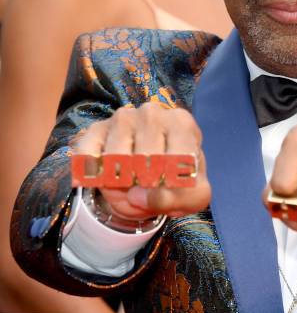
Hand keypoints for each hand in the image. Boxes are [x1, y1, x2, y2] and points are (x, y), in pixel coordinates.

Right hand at [72, 104, 210, 220]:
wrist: (149, 174)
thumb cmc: (176, 177)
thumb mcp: (192, 195)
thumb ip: (178, 199)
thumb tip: (137, 196)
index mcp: (182, 123)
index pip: (178, 159)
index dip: (172, 184)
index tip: (169, 187)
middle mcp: (153, 113)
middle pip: (146, 159)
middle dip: (145, 183)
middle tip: (148, 183)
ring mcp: (123, 117)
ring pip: (115, 158)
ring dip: (120, 180)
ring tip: (130, 177)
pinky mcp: (96, 128)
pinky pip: (88, 156)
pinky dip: (93, 174)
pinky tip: (105, 175)